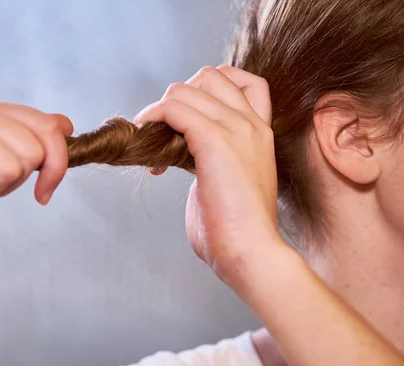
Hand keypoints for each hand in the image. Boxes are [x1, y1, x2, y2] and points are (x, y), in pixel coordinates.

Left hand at [135, 66, 283, 288]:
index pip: (243, 80)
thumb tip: (180, 151)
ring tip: (151, 143)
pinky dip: (153, 117)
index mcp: (259, 132)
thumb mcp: (229, 181)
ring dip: (159, 111)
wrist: (250, 251)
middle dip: (179, 97)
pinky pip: (174, 108)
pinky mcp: (215, 141)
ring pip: (185, 89)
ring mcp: (236, 129)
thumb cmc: (235, 229)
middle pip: (209, 75)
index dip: (209, 87)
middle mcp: (251, 124)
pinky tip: (144, 136)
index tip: (188, 115)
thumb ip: (212, 158)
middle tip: (164, 131)